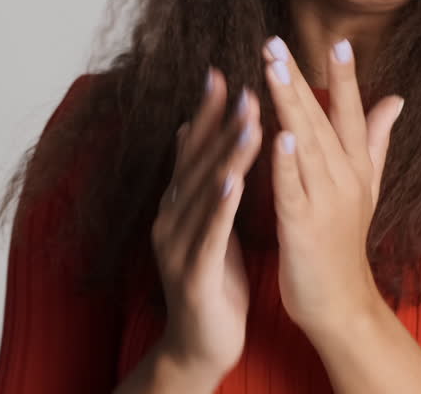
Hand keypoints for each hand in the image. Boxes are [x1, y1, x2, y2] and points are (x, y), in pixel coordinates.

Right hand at [150, 66, 263, 383]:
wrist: (199, 345)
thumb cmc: (211, 281)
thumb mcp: (206, 223)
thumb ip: (201, 180)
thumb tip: (188, 133)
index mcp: (178, 205)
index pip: (192, 150)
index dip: (206, 113)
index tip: (222, 74)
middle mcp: (171, 218)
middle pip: (197, 162)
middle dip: (221, 124)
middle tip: (244, 86)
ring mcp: (177, 245)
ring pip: (204, 191)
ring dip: (227, 153)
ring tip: (249, 120)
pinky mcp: (193, 273)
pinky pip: (209, 233)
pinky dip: (221, 204)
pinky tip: (236, 180)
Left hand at [261, 35, 404, 339]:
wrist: (341, 305)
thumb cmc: (345, 244)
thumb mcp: (367, 187)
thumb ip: (376, 140)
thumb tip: (396, 98)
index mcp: (356, 167)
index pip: (351, 113)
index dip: (345, 78)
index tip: (338, 41)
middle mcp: (344, 179)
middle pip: (321, 119)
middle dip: (298, 78)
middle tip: (275, 42)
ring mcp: (325, 202)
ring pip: (305, 144)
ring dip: (289, 105)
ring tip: (272, 70)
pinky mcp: (302, 227)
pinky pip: (292, 189)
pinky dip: (286, 162)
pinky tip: (277, 134)